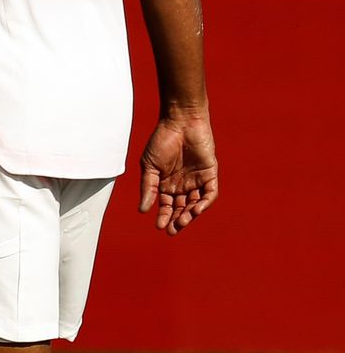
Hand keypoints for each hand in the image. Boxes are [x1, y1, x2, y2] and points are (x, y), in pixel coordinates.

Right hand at [138, 113, 218, 235]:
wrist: (180, 122)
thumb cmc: (162, 141)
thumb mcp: (150, 166)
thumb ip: (148, 187)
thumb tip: (143, 209)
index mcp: (166, 183)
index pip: (166, 205)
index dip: (164, 216)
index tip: (159, 226)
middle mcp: (182, 184)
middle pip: (181, 208)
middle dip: (177, 220)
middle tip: (172, 229)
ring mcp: (197, 180)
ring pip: (196, 203)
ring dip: (190, 214)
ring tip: (183, 221)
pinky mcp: (210, 174)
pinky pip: (210, 193)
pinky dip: (204, 202)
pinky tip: (196, 209)